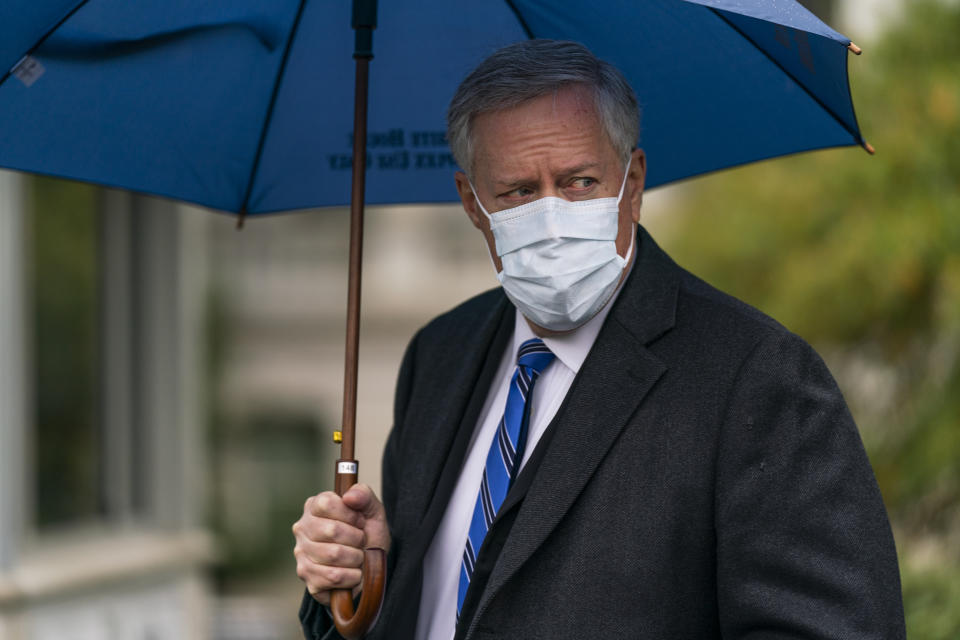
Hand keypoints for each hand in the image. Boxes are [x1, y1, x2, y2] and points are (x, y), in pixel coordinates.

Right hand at [292, 484, 390, 604]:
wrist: (370, 567)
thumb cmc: (368, 534)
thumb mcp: (372, 511)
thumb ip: (364, 495)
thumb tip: (349, 496)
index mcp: (315, 506)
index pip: (327, 503)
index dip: (351, 514)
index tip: (360, 522)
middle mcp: (302, 528)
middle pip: (332, 530)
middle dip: (356, 538)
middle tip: (361, 541)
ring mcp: (301, 553)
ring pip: (334, 554)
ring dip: (356, 558)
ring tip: (358, 557)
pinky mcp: (307, 577)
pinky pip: (333, 576)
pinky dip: (352, 576)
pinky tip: (353, 573)